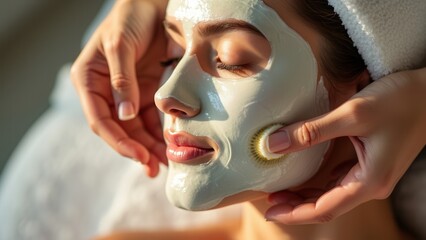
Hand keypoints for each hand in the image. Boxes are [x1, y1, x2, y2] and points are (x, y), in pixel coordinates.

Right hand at [71, 0, 168, 176]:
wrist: (152, 5)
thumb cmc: (130, 18)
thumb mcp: (120, 45)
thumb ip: (122, 80)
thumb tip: (124, 116)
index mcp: (90, 81)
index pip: (99, 119)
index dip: (117, 140)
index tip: (137, 156)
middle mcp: (106, 92)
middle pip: (119, 129)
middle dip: (136, 150)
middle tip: (153, 168)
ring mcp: (128, 94)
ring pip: (136, 129)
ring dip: (149, 147)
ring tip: (164, 164)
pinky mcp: (146, 93)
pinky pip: (152, 119)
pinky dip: (159, 134)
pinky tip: (169, 146)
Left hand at [265, 67, 425, 223]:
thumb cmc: (400, 101)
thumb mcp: (352, 114)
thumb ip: (311, 131)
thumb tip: (273, 144)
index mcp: (369, 181)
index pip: (325, 209)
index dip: (295, 213)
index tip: (271, 211)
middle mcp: (370, 184)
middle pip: (327, 205)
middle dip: (296, 205)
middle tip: (268, 200)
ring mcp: (371, 175)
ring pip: (332, 193)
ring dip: (305, 194)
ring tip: (279, 189)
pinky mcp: (370, 163)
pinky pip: (339, 179)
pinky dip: (318, 180)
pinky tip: (302, 173)